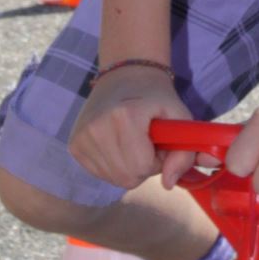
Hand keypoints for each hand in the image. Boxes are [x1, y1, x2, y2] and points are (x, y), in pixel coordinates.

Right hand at [69, 66, 184, 189]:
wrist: (124, 76)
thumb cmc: (156, 98)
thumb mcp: (180, 119)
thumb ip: (184, 154)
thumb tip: (168, 184)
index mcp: (123, 116)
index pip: (142, 167)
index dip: (157, 160)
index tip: (158, 141)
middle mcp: (97, 127)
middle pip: (127, 177)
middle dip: (143, 167)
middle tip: (146, 143)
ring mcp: (81, 137)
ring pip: (114, 179)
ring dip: (129, 167)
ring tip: (132, 142)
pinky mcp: (74, 146)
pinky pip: (100, 173)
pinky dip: (114, 166)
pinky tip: (117, 145)